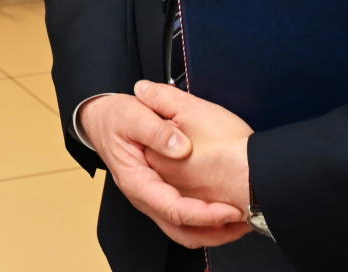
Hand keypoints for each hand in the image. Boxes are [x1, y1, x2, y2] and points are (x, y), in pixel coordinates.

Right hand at [79, 90, 246, 247]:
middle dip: (216, 232)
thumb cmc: (115, 118)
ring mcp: (153, 200)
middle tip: (245, 220)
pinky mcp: (162, 196)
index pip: (173, 209)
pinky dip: (207, 221)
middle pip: (182, 231)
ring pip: (185, 232)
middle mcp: (145, 197)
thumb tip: (181, 147)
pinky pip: (185, 220)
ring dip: (214, 231)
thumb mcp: (131, 114)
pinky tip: (225, 209)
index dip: (204, 214)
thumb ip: (156, 129)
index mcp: (136, 180)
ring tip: (242, 220)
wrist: (101, 119)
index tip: (230, 210)